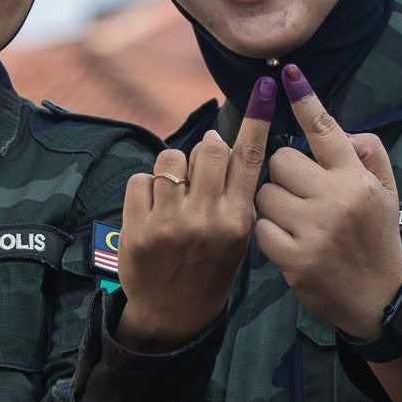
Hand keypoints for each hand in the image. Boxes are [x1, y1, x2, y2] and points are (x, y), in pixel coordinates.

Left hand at [115, 77, 275, 351]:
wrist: (174, 314)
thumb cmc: (210, 267)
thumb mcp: (237, 235)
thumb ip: (233, 191)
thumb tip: (217, 139)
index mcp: (238, 219)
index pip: (250, 159)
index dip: (256, 119)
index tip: (264, 87)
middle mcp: (207, 218)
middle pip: (207, 149)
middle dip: (202, 150)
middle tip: (198, 170)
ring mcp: (170, 223)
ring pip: (169, 160)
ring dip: (170, 170)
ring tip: (172, 196)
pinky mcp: (138, 228)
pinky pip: (140, 180)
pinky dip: (145, 188)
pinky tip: (151, 210)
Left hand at [254, 64, 401, 338]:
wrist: (381, 298)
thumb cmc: (376, 236)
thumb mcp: (385, 191)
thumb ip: (367, 153)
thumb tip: (338, 129)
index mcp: (357, 179)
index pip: (327, 130)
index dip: (306, 100)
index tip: (289, 74)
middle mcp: (336, 199)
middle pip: (280, 160)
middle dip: (284, 174)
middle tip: (301, 194)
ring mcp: (314, 229)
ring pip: (264, 193)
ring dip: (273, 204)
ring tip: (296, 222)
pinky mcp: (294, 258)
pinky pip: (260, 227)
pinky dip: (269, 234)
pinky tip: (290, 243)